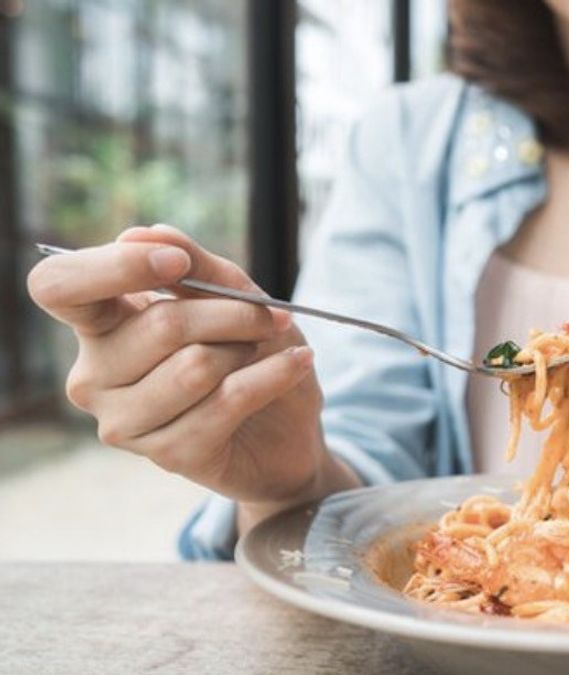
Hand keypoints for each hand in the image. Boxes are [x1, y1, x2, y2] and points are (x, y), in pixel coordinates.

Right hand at [27, 225, 359, 529]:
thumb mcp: (234, 297)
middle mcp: (95, 374)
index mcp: (98, 325)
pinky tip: (296, 365)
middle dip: (233, 313)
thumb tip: (145, 234)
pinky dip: (274, 375)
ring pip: (195, 367)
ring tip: (269, 350)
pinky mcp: (167, 455)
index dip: (115, 268)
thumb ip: (194, 265)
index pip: (59, 286)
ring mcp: (124, 421)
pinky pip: (226, 402)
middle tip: (271, 316)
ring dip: (250, 348)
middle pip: (161, 325)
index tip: (177, 264)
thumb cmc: (252, 355)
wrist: (290, 431)